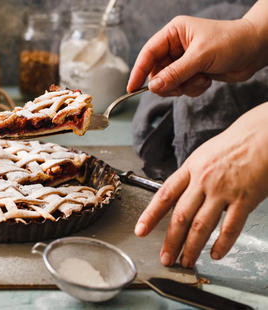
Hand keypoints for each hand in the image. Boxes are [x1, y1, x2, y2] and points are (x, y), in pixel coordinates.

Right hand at [127, 16, 263, 96]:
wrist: (256, 50)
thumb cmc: (231, 43)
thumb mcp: (200, 57)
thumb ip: (175, 73)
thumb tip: (154, 87)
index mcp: (174, 33)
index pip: (148, 53)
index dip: (138, 71)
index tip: (132, 88)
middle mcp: (176, 46)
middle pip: (156, 72)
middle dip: (168, 82)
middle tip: (178, 87)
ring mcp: (183, 60)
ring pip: (168, 82)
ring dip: (183, 86)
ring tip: (200, 79)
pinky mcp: (192, 72)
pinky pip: (181, 87)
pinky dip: (192, 88)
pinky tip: (206, 81)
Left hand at [134, 102, 267, 267]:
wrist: (262, 136)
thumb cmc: (233, 146)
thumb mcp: (202, 156)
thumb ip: (189, 177)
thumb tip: (177, 197)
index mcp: (190, 170)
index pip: (164, 195)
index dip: (150, 215)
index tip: (140, 231)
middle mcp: (203, 181)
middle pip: (180, 216)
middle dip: (170, 241)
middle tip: (165, 258)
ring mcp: (223, 191)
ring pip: (201, 226)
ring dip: (192, 247)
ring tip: (186, 261)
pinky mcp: (245, 199)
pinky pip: (230, 227)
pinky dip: (222, 243)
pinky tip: (215, 254)